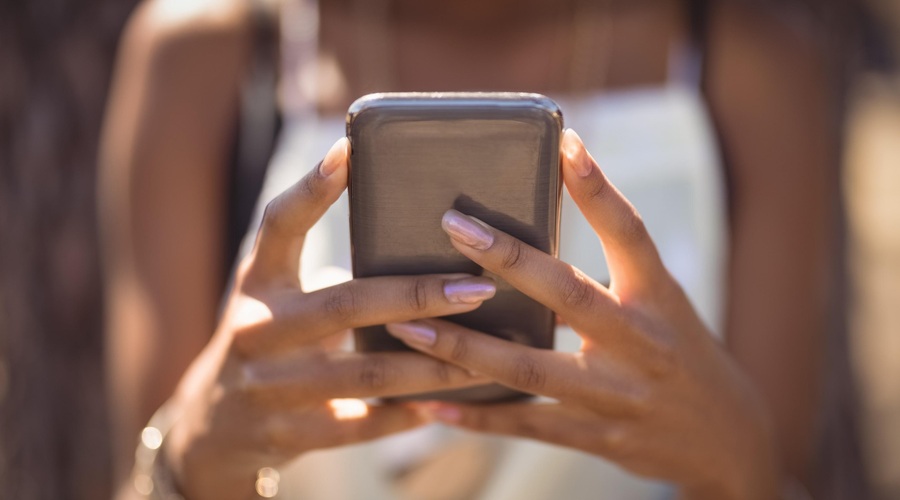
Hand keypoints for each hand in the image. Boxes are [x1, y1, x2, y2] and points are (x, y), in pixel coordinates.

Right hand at [162, 138, 493, 499]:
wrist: (213, 429)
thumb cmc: (268, 343)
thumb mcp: (278, 299)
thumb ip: (332, 276)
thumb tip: (430, 247)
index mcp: (256, 283)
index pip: (279, 226)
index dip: (311, 189)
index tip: (349, 151)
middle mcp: (258, 329)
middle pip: (344, 304)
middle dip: (418, 295)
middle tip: (479, 288)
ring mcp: (269, 387)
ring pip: (365, 375)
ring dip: (432, 365)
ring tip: (487, 357)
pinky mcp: (286, 435)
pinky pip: (361, 426)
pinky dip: (406, 417)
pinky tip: (444, 406)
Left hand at [385, 130, 779, 499]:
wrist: (727, 440)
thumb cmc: (682, 353)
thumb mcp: (663, 304)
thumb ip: (616, 268)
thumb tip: (544, 218)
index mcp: (659, 298)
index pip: (630, 233)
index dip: (598, 189)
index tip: (565, 142)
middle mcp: (639, 342)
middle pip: (568, 293)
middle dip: (507, 258)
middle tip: (453, 225)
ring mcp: (616, 395)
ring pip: (529, 368)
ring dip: (465, 347)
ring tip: (409, 324)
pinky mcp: (596, 438)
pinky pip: (526, 427)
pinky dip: (478, 416)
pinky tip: (432, 405)